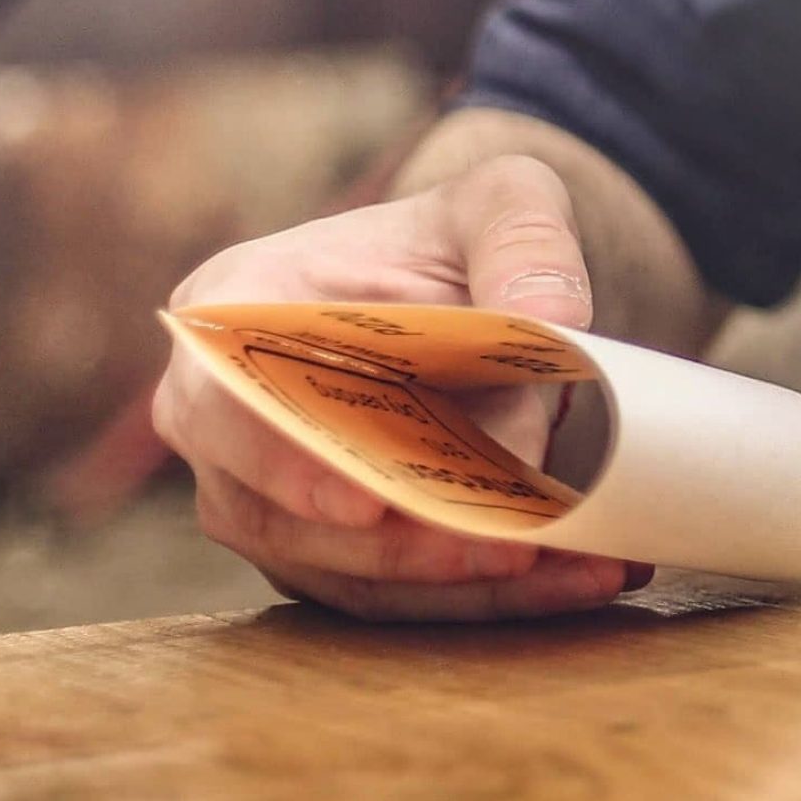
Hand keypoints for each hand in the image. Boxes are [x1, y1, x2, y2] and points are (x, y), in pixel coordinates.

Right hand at [150, 152, 647, 619]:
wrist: (472, 294)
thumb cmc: (458, 240)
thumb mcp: (502, 202)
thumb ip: (526, 241)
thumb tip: (558, 318)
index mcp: (231, 319)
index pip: (224, 403)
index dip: (283, 460)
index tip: (364, 499)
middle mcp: (226, 425)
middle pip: (279, 514)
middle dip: (399, 545)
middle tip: (508, 549)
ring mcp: (270, 500)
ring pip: (341, 573)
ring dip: (456, 585)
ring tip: (568, 567)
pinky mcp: (330, 554)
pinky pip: (393, 598)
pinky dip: (483, 598)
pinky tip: (576, 579)